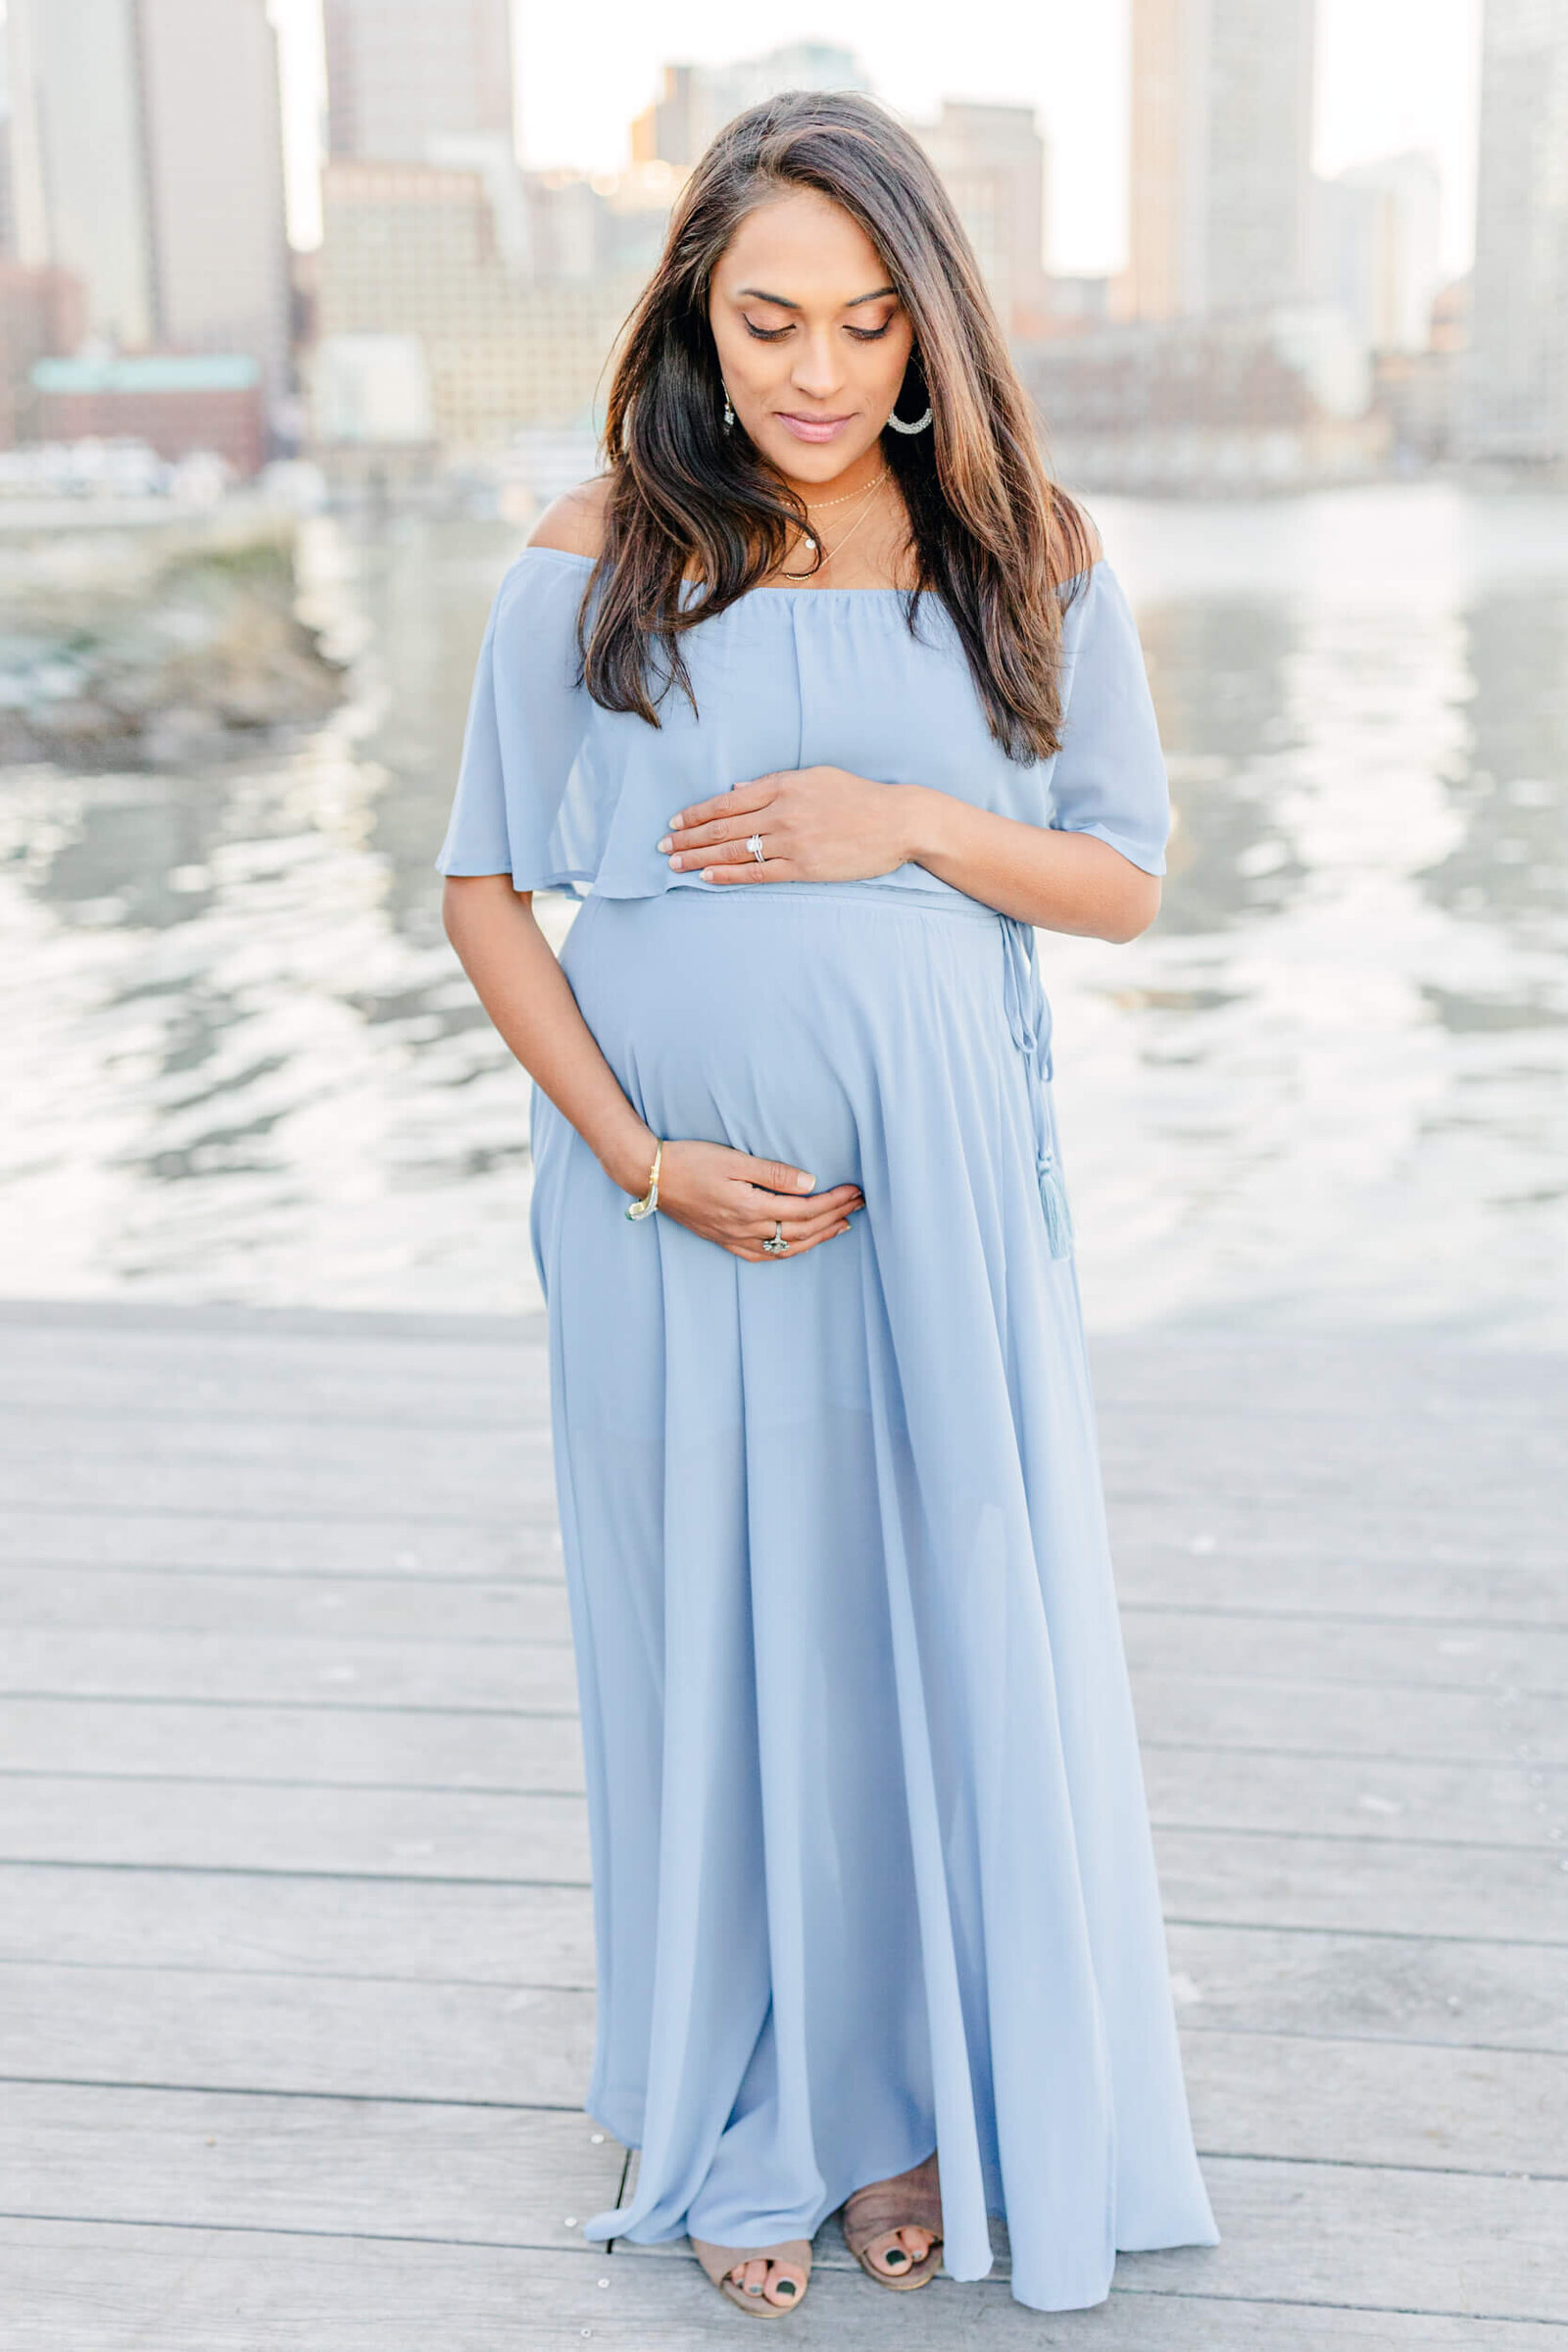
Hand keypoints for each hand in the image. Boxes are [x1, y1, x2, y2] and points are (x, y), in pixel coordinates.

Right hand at [654, 1140, 862, 1262]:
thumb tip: (811, 1183)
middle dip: (834, 1218)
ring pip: (785, 1247)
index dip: (833, 1202)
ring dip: (817, 1239)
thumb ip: (773, 1174)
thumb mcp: (733, 1160)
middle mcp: (744, 1229)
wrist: (649, 1176)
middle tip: (859, 1205)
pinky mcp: (722, 1239)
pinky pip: (762, 1255)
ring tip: (840, 1226)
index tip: (855, 1191)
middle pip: (801, 1231)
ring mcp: (732, 1238)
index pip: (804, 1210)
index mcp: (750, 1208)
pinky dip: (787, 1251)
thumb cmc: (689, 1160)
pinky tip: (798, 1245)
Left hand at [658, 767, 916, 885]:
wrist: (899, 821)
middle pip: (723, 826)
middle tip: (663, 846)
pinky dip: (727, 874)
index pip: (727, 801)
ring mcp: (792, 841)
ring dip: (699, 856)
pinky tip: (706, 876)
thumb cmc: (860, 797)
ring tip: (674, 863)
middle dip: (688, 837)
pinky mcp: (804, 867)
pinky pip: (756, 873)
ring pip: (734, 850)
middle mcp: (782, 812)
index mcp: (784, 785)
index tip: (675, 821)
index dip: (697, 813)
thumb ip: (775, 784)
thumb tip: (739, 788)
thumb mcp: (817, 778)